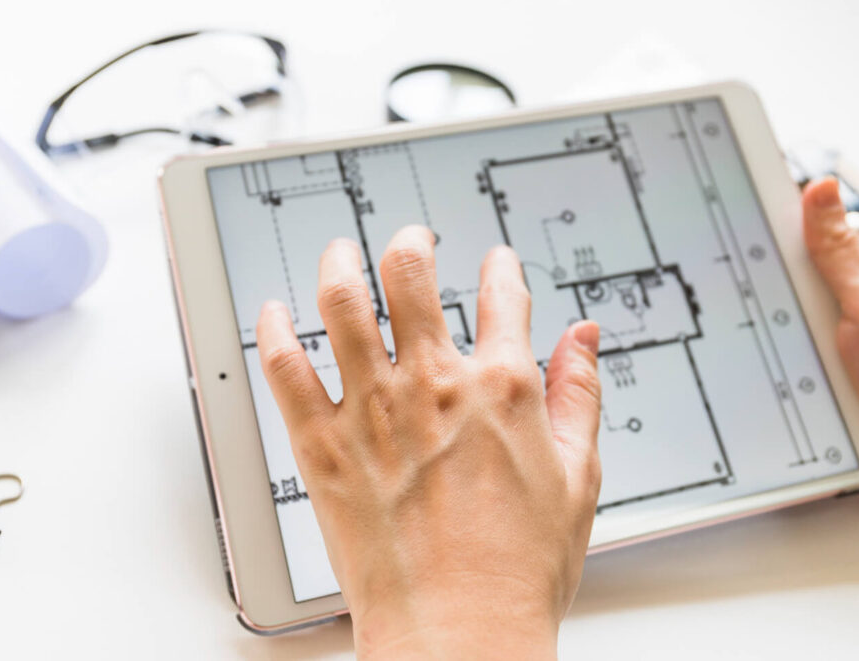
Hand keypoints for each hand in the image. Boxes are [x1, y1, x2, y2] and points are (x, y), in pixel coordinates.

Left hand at [256, 226, 601, 657]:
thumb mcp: (579, 477)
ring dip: (339, 262)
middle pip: (411, 273)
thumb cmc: (519, 569)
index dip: (502, 269)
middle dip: (410, 241)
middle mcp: (434, 383)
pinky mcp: (323, 445)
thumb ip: (580, 396)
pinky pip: (285, 368)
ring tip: (340, 250)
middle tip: (411, 237)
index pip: (503, 296)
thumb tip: (584, 341)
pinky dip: (274, 331)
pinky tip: (274, 313)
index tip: (497, 264)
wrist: (459, 631)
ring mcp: (373, 409)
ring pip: (342, 301)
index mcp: (502, 387)